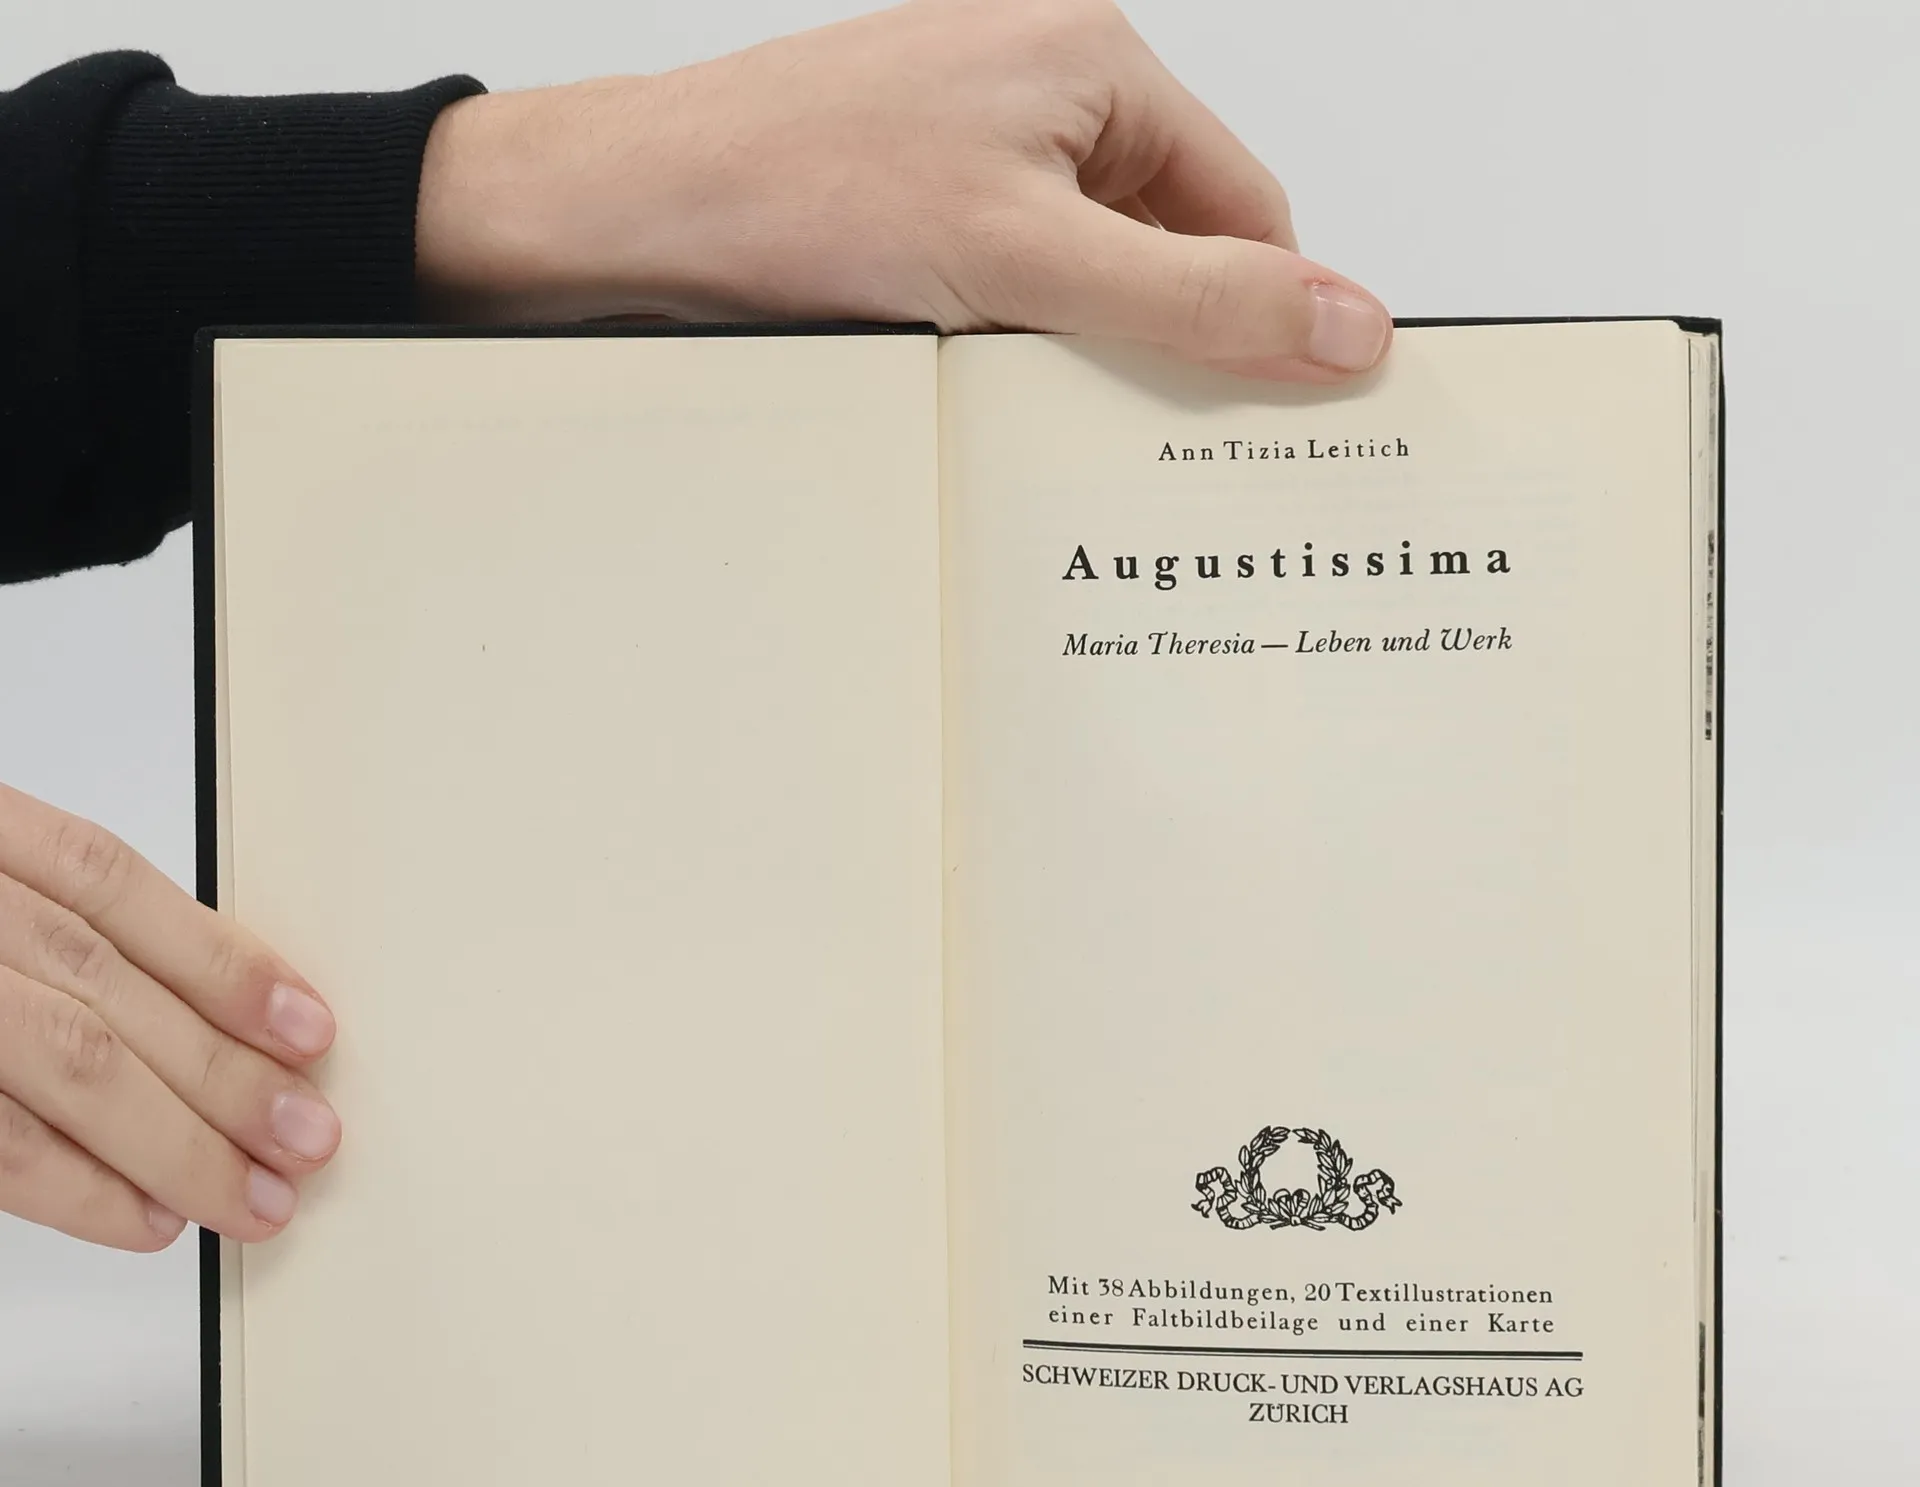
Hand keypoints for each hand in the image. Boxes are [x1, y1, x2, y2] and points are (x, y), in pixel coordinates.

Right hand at [0, 785, 339, 1250]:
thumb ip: (41, 919)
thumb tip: (206, 1011)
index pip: (110, 886)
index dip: (221, 959)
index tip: (309, 1027)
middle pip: (101, 990)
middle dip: (222, 1075)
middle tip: (306, 1140)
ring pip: (59, 1061)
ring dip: (173, 1143)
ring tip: (250, 1199)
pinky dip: (72, 1187)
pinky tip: (145, 1218)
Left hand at [416, 0, 1390, 381]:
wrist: (635, 208)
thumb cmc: (801, 195)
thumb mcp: (1029, 264)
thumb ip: (1197, 301)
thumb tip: (1344, 324)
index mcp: (1097, 58)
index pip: (1247, 206)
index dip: (1260, 314)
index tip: (1267, 409)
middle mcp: (1042, 76)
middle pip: (1169, 236)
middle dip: (1157, 330)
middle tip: (1124, 418)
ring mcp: (976, 125)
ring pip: (1087, 259)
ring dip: (1076, 336)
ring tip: (1014, 378)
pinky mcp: (921, 176)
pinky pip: (1014, 262)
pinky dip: (1012, 324)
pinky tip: (972, 363)